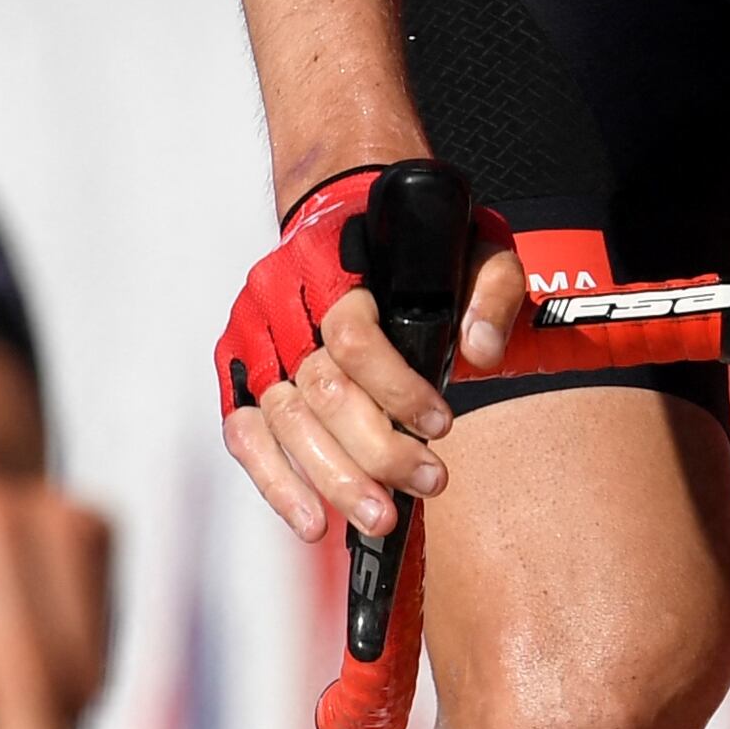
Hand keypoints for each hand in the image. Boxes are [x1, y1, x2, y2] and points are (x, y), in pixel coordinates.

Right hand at [213, 165, 530, 543]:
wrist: (343, 208)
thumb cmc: (409, 238)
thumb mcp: (472, 240)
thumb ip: (491, 289)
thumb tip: (482, 351)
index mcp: (335, 263)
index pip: (353, 336)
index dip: (397, 389)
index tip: (440, 423)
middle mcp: (283, 300)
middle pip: (319, 389)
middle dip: (375, 450)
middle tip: (426, 483)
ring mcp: (254, 336)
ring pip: (282, 420)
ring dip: (333, 479)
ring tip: (379, 516)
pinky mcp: (238, 368)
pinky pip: (244, 433)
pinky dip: (275, 482)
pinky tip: (311, 519)